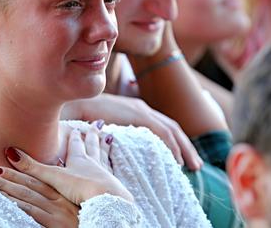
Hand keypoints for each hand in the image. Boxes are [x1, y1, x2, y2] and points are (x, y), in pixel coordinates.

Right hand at [0, 126, 133, 205]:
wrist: (106, 199)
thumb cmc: (81, 186)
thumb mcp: (53, 176)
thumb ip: (32, 166)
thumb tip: (9, 151)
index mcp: (78, 159)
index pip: (75, 144)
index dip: (74, 135)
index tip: (76, 126)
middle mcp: (92, 163)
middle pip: (92, 146)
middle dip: (92, 136)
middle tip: (97, 125)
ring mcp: (104, 174)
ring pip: (103, 156)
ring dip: (104, 146)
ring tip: (108, 138)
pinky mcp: (113, 187)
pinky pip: (112, 172)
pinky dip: (111, 166)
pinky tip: (113, 168)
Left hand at [0, 166, 79, 227]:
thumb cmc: (85, 225)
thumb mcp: (71, 213)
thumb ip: (56, 204)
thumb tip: (39, 197)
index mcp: (65, 196)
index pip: (38, 179)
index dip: (21, 169)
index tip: (6, 158)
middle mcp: (61, 201)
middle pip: (30, 184)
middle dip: (9, 175)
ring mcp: (58, 212)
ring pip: (28, 194)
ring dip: (6, 185)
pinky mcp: (55, 224)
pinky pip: (30, 211)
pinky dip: (15, 203)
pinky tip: (2, 198)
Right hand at [63, 94, 202, 169]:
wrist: (74, 106)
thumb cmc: (83, 118)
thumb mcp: (105, 127)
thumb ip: (115, 134)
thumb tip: (117, 149)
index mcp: (136, 109)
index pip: (163, 126)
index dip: (175, 142)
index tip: (182, 158)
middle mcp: (142, 107)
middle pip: (172, 127)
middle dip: (186, 147)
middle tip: (196, 165)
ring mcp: (141, 109)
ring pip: (172, 130)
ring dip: (184, 148)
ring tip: (191, 166)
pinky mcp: (138, 114)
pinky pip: (161, 132)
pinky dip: (171, 146)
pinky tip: (175, 160)